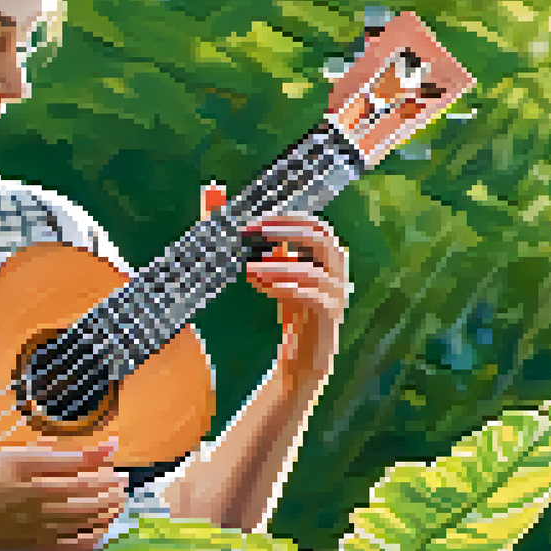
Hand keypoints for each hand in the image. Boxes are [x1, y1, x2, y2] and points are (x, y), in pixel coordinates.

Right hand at [0, 436, 127, 550]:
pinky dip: (93, 536)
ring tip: (119, 499)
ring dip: (107, 507)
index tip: (115, 449)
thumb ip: (40, 451)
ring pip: (85, 517)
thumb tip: (69, 446)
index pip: (76, 463)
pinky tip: (104, 530)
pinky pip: (73, 544)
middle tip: (123, 478)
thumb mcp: (4, 454)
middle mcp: (38, 498)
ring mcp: (38, 525)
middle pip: (86, 491)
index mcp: (29, 470)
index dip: (99, 456)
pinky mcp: (35, 545)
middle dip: (110, 484)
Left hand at [200, 184, 349, 349]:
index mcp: (326, 255)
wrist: (303, 359)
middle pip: (323, 238)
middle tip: (252, 234)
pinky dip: (287, 290)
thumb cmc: (289, 307)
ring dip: (279, 266)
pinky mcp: (330, 319)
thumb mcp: (269, 270)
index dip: (284, 219)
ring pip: (316, 272)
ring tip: (248, 268)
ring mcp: (337, 295)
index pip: (314, 224)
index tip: (252, 222)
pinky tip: (262, 286)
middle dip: (286, 232)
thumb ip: (247, 237)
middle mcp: (337, 271)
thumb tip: (212, 191)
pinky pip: (314, 299)